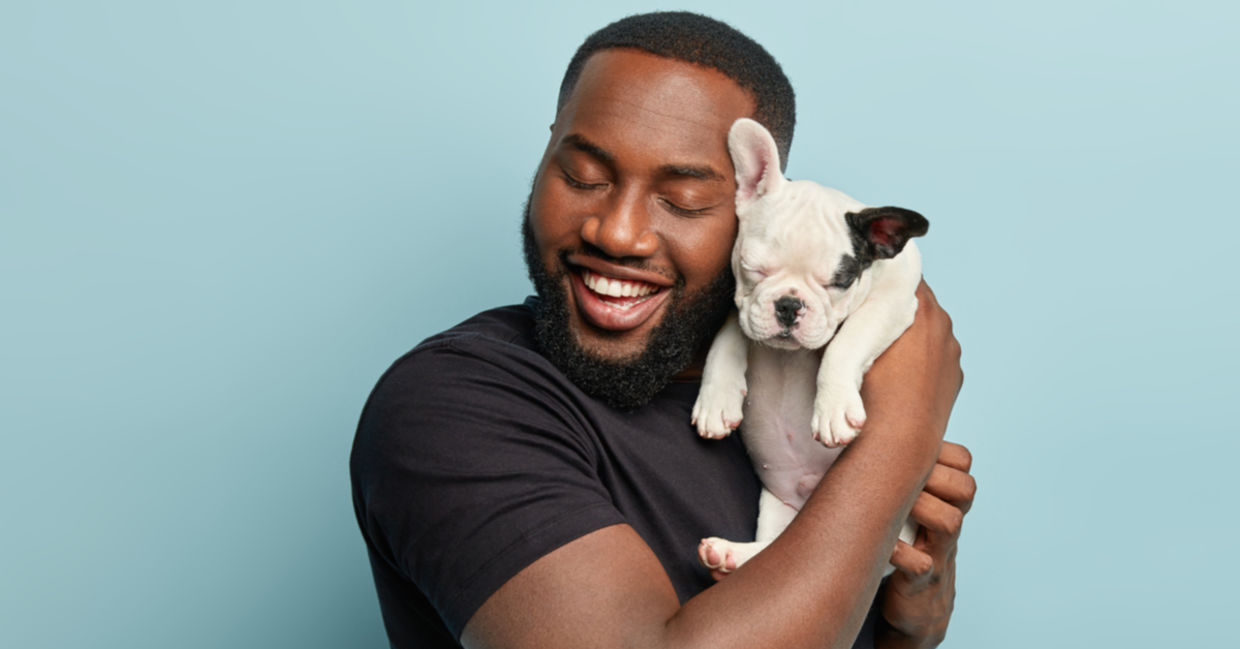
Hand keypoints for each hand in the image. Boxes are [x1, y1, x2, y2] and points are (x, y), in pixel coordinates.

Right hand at [860, 280, 962, 440]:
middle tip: (869, 320)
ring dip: (909, 339)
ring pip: (928, 334)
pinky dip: (920, 363)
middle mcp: (944, 329)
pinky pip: (935, 360)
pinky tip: (900, 377)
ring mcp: (952, 355)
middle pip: (919, 305)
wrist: (898, 441)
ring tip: (884, 354)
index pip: (910, 278)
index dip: (887, 280)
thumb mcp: (847, 348)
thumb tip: (840, 302)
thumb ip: (850, 320)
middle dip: (897, 309)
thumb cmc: (872, 392)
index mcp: (924, 312)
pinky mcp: (954, 378)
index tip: (870, 288)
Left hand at [877, 441, 975, 648]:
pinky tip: (882, 545)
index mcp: (944, 500)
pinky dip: (900, 553)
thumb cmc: (902, 541)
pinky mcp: (922, 581)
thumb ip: (895, 472)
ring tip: (894, 506)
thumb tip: (860, 424)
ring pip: (951, 523)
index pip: (963, 463)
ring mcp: (939, 553)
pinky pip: (921, 565)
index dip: (944, 452)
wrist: (915, 602)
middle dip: (935, 476)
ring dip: (922, 509)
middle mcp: (946, 524)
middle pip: (965, 488)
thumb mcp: (904, 504)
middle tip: (904, 477)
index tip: (912, 449)